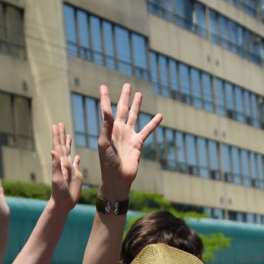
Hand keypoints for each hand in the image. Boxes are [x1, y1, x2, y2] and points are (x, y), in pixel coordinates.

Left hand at [49, 122, 82, 208]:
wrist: (63, 203)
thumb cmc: (59, 193)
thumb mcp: (56, 178)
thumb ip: (55, 165)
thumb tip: (53, 151)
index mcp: (60, 162)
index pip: (58, 146)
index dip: (57, 135)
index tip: (56, 124)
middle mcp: (64, 164)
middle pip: (63, 146)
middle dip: (62, 135)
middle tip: (60, 124)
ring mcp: (70, 169)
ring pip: (69, 153)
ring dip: (68, 144)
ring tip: (68, 135)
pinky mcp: (76, 175)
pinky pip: (75, 164)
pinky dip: (76, 159)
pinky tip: (76, 156)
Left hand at [96, 83, 162, 198]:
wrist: (117, 178)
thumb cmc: (107, 162)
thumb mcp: (104, 142)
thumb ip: (107, 125)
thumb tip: (108, 109)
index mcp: (108, 129)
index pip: (107, 110)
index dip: (106, 98)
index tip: (103, 86)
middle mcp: (118, 130)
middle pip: (122, 109)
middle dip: (125, 97)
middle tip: (127, 85)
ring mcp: (129, 136)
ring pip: (134, 116)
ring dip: (137, 105)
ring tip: (139, 94)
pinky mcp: (138, 143)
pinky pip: (147, 130)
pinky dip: (153, 123)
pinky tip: (159, 115)